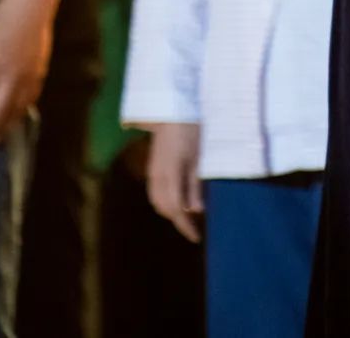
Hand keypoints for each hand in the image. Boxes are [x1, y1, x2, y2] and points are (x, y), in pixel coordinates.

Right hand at [146, 123, 203, 242]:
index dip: (185, 226)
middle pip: (164, 208)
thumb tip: (196, 211)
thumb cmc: (190, 133)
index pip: (176, 209)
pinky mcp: (152, 168)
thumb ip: (194, 186)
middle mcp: (158, 177)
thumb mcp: (198, 159)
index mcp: (171, 175)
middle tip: (193, 226)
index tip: (196, 237)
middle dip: (178, 220)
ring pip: (157, 202)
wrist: (172, 112)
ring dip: (170, 211)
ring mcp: (153, 172)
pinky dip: (164, 201)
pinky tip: (176, 199)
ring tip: (186, 214)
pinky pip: (155, 192)